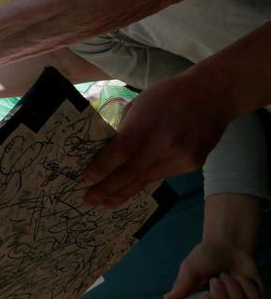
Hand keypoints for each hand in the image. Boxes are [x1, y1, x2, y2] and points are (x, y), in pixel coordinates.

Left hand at [83, 76, 229, 206]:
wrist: (213, 96)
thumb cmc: (168, 95)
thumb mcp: (139, 104)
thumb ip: (125, 129)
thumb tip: (109, 151)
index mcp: (147, 123)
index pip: (120, 152)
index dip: (102, 168)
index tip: (86, 180)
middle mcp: (165, 143)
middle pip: (131, 172)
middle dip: (107, 188)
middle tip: (88, 200)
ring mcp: (181, 156)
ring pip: (146, 179)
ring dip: (124, 192)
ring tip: (105, 203)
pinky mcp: (192, 164)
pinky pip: (162, 176)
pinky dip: (143, 183)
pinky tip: (129, 190)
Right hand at [165, 242, 263, 298]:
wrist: (228, 245)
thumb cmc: (206, 257)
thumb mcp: (190, 267)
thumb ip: (182, 284)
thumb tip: (168, 298)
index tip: (204, 297)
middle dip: (220, 296)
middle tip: (216, 279)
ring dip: (234, 288)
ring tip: (228, 274)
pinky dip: (248, 286)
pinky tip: (241, 277)